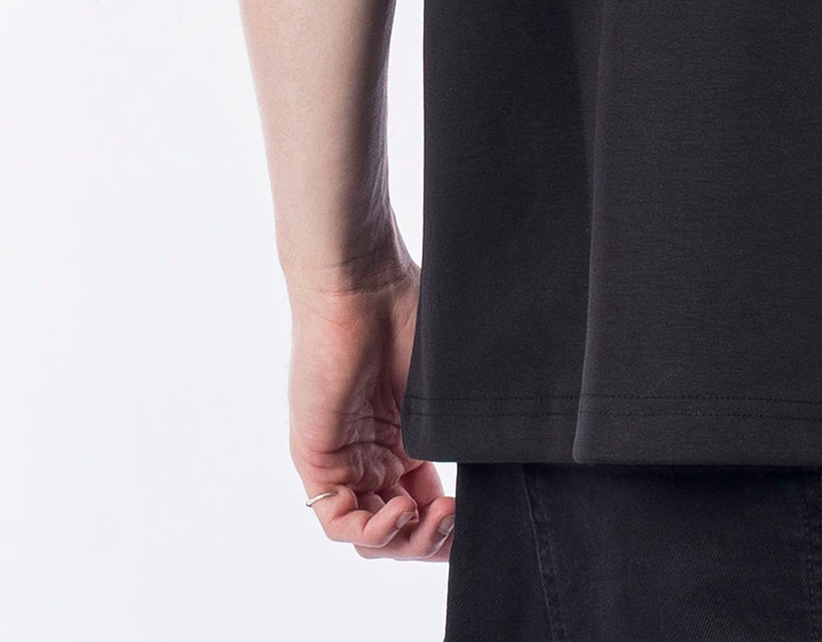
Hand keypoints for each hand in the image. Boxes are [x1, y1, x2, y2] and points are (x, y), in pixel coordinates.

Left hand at [289, 257, 454, 561]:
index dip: (450, 527)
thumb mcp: (444, 387)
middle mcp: (370, 456)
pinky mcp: (316, 458)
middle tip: (458, 519)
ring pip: (369, 534)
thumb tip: (504, 472)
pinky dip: (374, 529)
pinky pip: (339, 521)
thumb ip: (461, 431)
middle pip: (399, 530)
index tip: (482, 520)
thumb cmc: (407, 313)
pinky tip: (403, 511)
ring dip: (407, 539)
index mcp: (401, 440)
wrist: (364, 281)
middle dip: (432, 540)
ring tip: (438, 517)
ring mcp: (342, 460)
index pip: (423, 507)